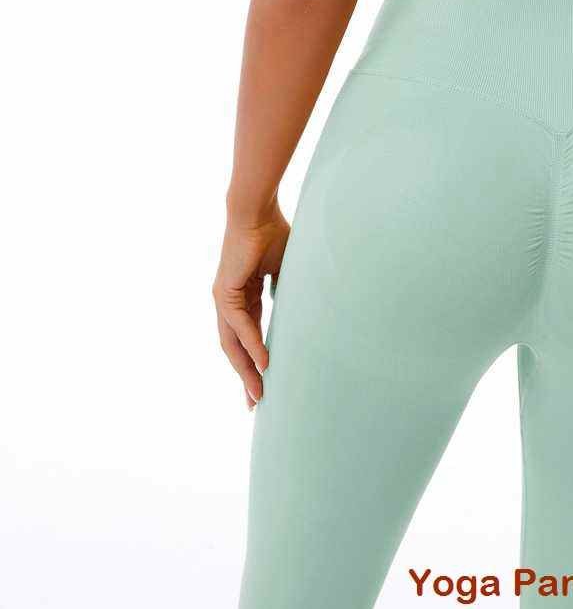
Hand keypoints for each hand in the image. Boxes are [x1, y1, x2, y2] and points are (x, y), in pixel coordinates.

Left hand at [213, 205, 290, 408]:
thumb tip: (307, 310)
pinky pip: (240, 326)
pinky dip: (252, 345)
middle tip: (256, 403)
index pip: (247, 336)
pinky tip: (264, 363)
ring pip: (233, 343)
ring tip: (259, 393)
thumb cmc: (274, 232)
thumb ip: (289, 291)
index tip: (264, 385)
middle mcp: (229, 301)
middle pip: (236, 347)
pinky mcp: (225, 292)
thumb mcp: (286, 270)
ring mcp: (224, 298)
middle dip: (246, 376)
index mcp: (242, 295)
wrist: (257, 210)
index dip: (255, 361)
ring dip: (246, 369)